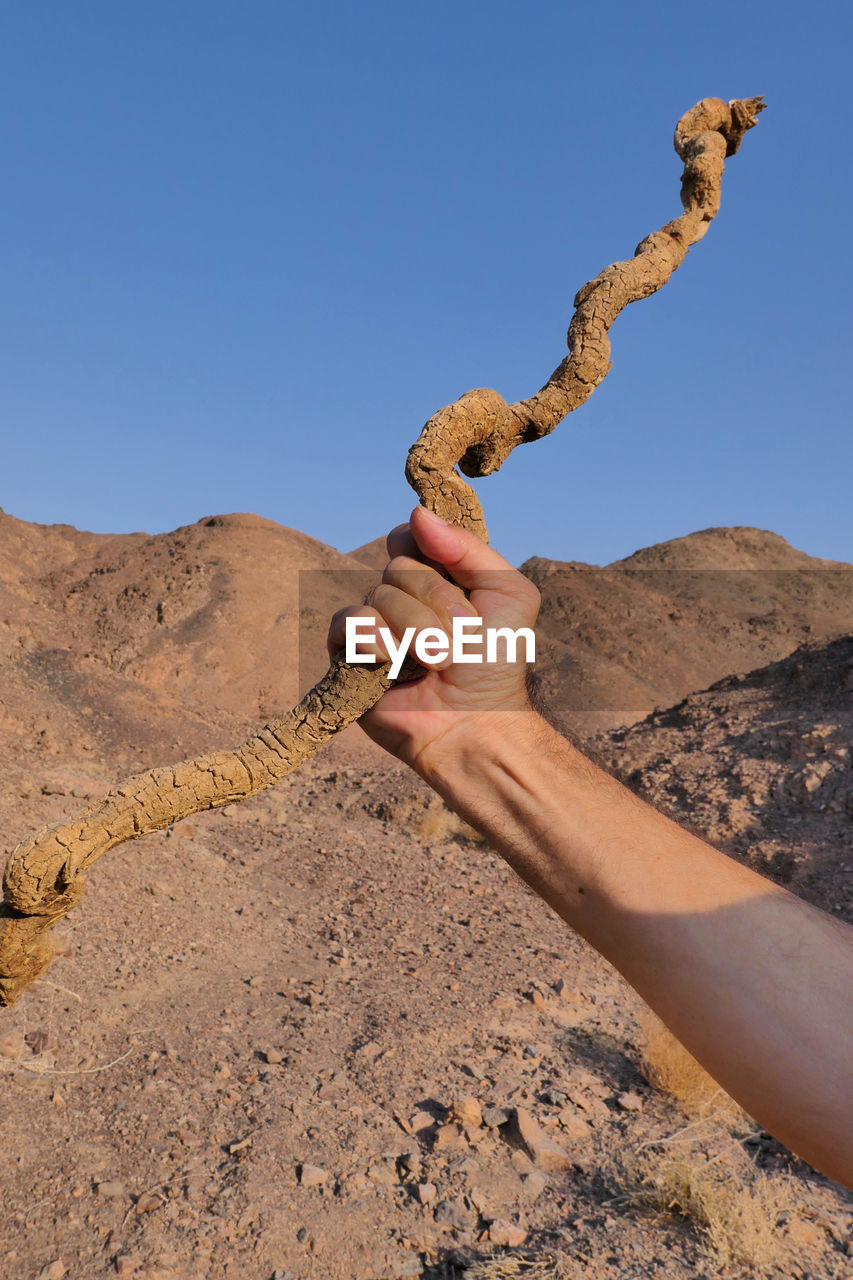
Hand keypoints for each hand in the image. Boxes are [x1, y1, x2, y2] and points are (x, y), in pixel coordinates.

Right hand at [327, 506, 540, 775]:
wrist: (476, 721)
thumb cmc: (496, 663)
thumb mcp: (508, 594)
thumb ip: (468, 548)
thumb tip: (416, 513)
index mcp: (435, 576)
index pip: (411, 537)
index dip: (429, 552)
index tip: (459, 582)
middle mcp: (401, 596)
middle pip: (399, 566)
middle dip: (436, 603)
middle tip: (462, 638)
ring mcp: (374, 625)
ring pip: (378, 595)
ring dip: (415, 630)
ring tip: (437, 662)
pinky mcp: (351, 656)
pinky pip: (348, 624)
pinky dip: (374, 638)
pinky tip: (393, 661)